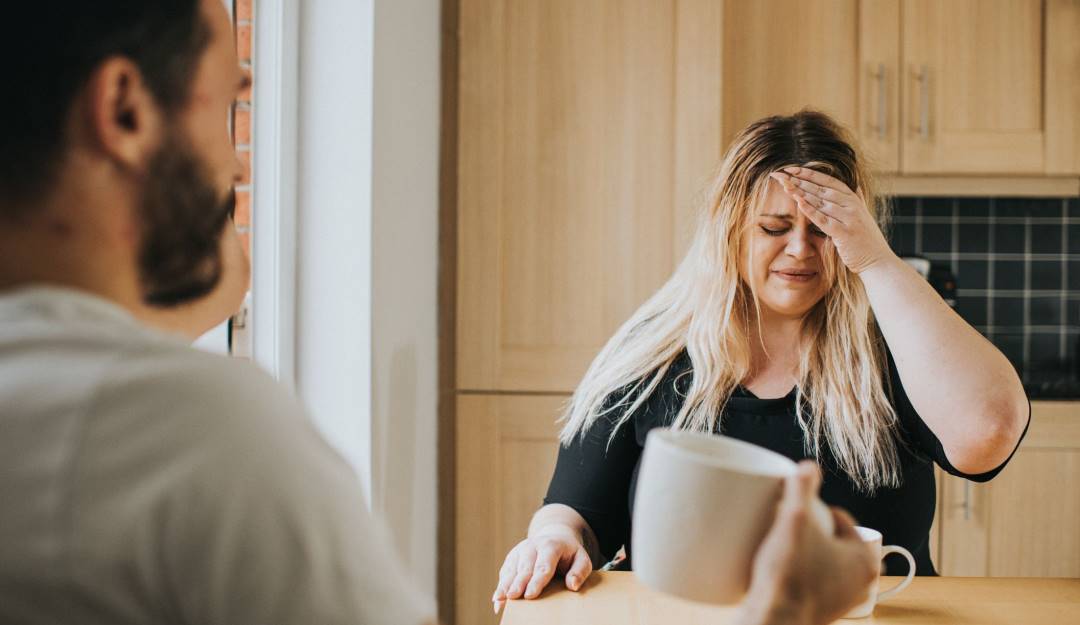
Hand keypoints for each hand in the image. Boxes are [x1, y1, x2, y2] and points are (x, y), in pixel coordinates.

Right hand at [491, 525, 592, 613]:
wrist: (555, 537)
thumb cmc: (569, 554)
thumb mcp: (582, 559)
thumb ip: (580, 571)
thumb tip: (572, 585)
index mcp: (550, 545)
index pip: (543, 565)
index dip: (536, 581)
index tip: (529, 595)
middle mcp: (532, 546)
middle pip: (524, 568)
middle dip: (518, 583)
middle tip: (512, 597)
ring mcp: (519, 551)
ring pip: (511, 570)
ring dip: (505, 585)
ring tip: (500, 600)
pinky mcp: (512, 558)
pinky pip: (505, 573)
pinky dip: (500, 586)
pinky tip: (497, 600)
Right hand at [737, 462, 877, 624]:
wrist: (774, 620)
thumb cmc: (789, 576)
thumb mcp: (795, 520)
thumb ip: (802, 488)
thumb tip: (807, 466)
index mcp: (864, 560)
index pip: (842, 520)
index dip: (817, 510)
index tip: (796, 511)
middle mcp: (860, 584)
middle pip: (833, 541)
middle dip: (813, 531)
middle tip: (787, 527)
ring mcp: (842, 601)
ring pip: (824, 563)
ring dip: (807, 553)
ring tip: (782, 546)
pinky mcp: (823, 613)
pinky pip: (814, 583)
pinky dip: (802, 575)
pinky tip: (783, 570)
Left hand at [769, 168, 894, 273]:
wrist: (879, 262)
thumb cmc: (868, 241)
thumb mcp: (864, 217)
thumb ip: (859, 201)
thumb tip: (857, 187)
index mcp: (854, 200)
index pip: (829, 181)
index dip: (809, 173)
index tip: (792, 168)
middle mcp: (852, 206)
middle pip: (821, 189)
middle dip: (800, 180)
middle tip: (781, 174)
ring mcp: (849, 218)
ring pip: (821, 202)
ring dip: (801, 192)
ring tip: (785, 185)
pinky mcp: (844, 233)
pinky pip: (824, 219)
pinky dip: (811, 211)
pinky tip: (798, 203)